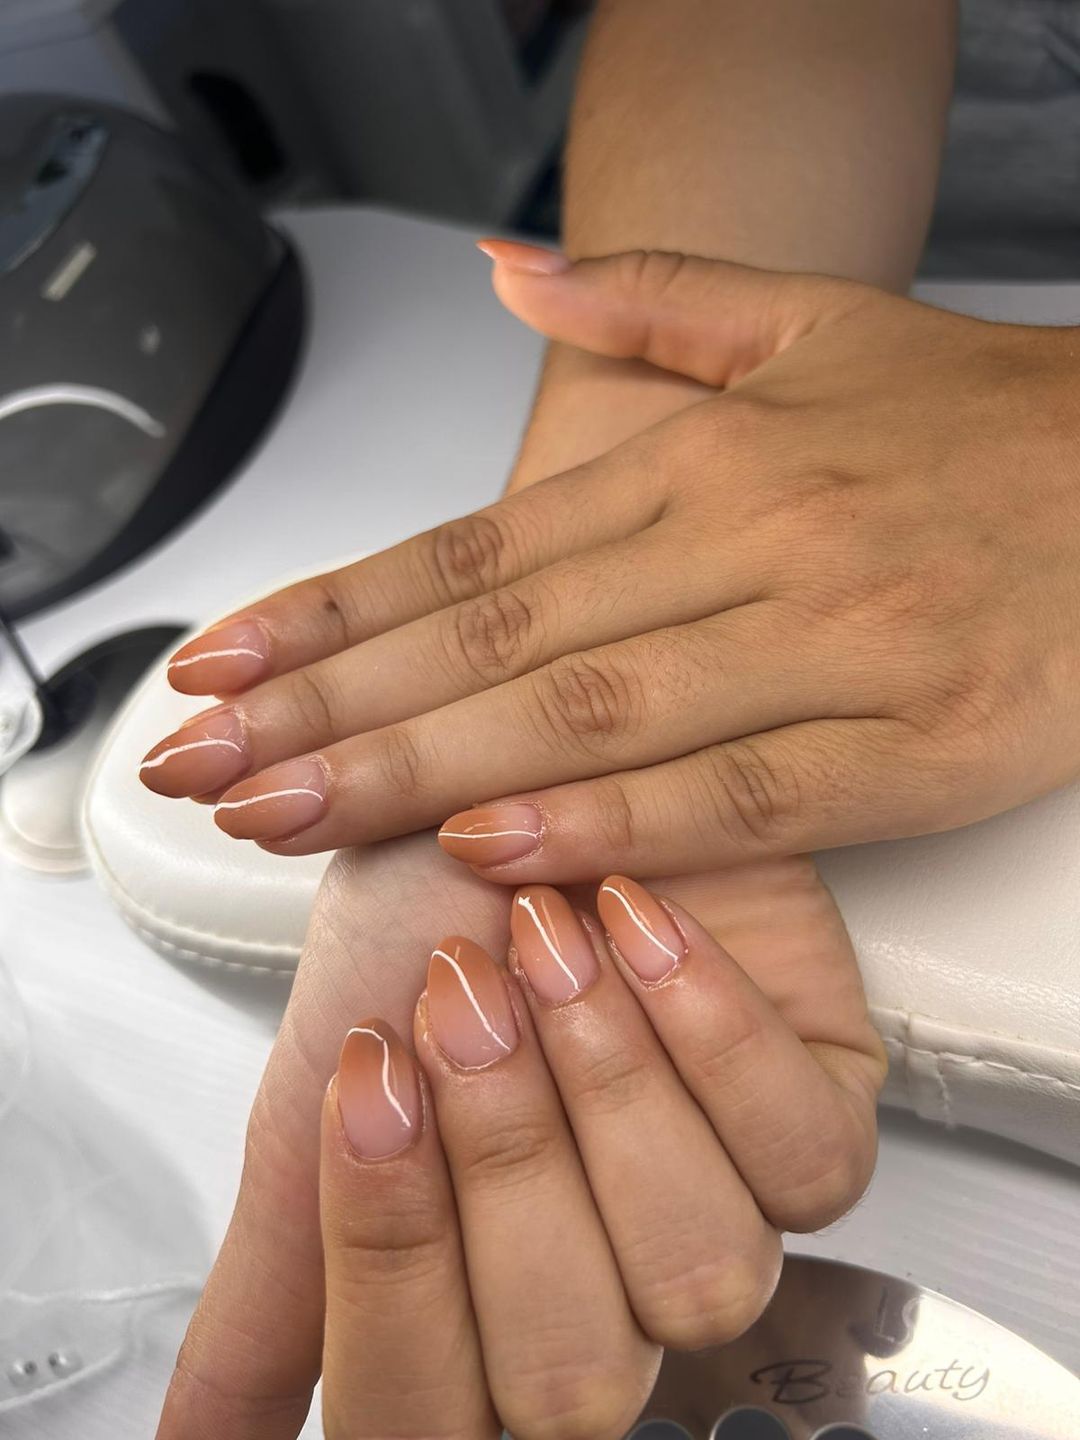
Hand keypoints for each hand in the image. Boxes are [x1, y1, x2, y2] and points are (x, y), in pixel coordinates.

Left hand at [141, 244, 1079, 878]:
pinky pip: (738, 791)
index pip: (474, 546)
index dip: (335, 612)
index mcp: (703, 456)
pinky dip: (611, 823)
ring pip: (589, 712)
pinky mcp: (906, 741)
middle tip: (206, 766)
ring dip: (423, 771)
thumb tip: (510, 269)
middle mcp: (743, 542)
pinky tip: (495, 853)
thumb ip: (649, 301)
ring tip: (289, 816)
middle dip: (334, 708)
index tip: (223, 667)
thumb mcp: (811, 324)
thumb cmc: (978, 422)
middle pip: (497, 637)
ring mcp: (823, 643)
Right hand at [156, 841, 878, 1438]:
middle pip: (571, 1372)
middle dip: (504, 1164)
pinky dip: (713, 1037)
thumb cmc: (415, 942)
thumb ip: (267, 1284)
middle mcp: (607, 1304)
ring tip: (545, 942)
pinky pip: (806, 1162)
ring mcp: (725, 1222)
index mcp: (476, 1330)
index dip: (388, 1268)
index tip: (364, 1081)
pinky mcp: (816, 1130)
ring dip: (609, 1092)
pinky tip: (639, 926)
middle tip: (457, 995)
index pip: (422, 1418)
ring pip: (699, 1272)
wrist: (502, 803)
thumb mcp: (309, 1105)